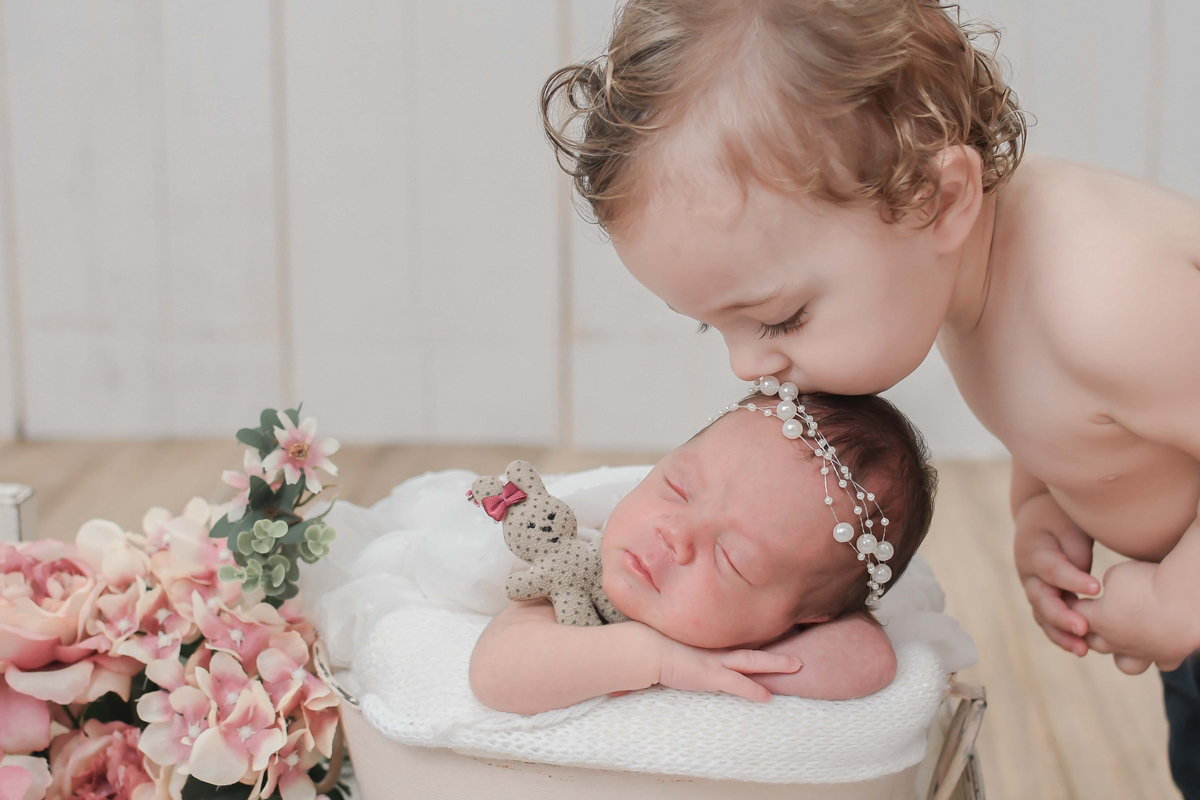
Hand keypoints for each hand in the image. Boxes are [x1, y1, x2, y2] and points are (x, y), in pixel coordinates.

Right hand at [652, 630, 800, 702]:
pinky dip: (754, 691)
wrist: (644, 649)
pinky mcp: (710, 676)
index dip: (755, 632)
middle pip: (751, 643)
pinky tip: (769, 698)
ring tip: (798, 665)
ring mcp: (715, 661)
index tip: (773, 629)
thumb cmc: (647, 643)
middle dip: (775, 642)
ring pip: (754, 660)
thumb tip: (669, 643)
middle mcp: (714, 647)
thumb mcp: (665, 639)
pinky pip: (739, 685)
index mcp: (706, 639)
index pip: (737, 635)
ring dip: (776, 663)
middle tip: (796, 637)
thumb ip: (671, 640)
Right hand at [1013, 493, 1099, 655]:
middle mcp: (1029, 575)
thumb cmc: (1059, 520)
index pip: (1052, 569)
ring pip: (1042, 616)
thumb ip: (1076, 551)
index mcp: (1034, 552)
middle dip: (1061, 616)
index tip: (1096, 589)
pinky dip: (1061, 636)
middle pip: (1041, 599)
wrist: (1040, 521)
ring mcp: (1033, 590)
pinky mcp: (1042, 601)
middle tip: (1083, 628)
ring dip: (1060, 634)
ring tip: (1082, 650)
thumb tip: (1088, 582)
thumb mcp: (1068, 525)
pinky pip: (1048, 622)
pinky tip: (1081, 648)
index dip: (1072, 580)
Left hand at [1071, 560, 1191, 672]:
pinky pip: (1160, 663)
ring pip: (1124, 663)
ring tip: (1125, 639)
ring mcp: (1144, 653)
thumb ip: (1108, 583)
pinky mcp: (1169, 656)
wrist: (1186, 603)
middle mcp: (1117, 642)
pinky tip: (1159, 642)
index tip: (1079, 593)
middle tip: (1097, 615)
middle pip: (1093, 642)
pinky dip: (1157, 655)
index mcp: (1098, 620)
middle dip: (1091, 629)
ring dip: (1121, 653)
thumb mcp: (1117, 574)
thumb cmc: (1147, 584)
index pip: (1075, 613)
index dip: (1074, 602)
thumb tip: (1110, 588)